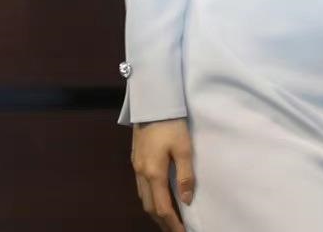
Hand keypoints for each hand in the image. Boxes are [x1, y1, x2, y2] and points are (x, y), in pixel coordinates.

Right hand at [130, 117, 194, 231]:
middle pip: (150, 207)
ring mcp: (136, 166)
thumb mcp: (184, 148)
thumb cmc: (171, 124)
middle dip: (162, 221)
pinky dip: (149, 198)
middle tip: (175, 229)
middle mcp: (142, 173)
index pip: (162, 207)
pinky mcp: (135, 158)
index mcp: (154, 173)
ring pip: (143, 198)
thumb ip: (185, 176)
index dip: (172, 223)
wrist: (152, 102)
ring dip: (155, 211)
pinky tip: (157, 197)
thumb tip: (187, 201)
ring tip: (168, 218)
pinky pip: (140, 187)